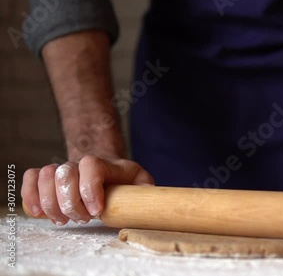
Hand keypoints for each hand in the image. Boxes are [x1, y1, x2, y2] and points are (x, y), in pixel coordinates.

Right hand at [21, 156, 153, 224]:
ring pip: (46, 175)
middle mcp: (82, 163)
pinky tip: (41, 213)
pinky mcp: (50, 178)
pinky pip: (32, 177)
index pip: (91, 165)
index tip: (97, 210)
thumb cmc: (125, 181)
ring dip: (51, 203)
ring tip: (65, 220)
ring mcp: (65, 168)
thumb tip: (151, 202)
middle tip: (83, 219)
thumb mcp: (141, 182)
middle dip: (70, 202)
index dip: (89, 188)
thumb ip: (147, 190)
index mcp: (108, 165)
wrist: (108, 169)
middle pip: (65, 172)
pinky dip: (31, 196)